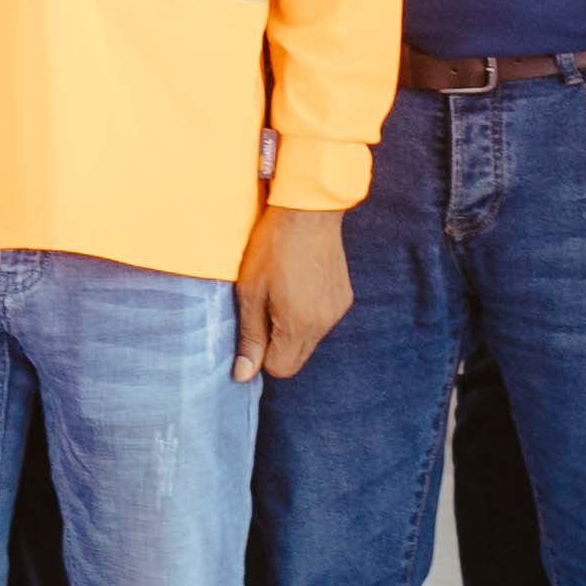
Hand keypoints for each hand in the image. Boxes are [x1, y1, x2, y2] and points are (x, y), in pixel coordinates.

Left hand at [234, 205, 356, 382]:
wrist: (309, 209)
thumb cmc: (273, 246)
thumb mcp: (251, 290)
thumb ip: (250, 336)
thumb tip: (242, 375)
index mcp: (299, 326)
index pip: (280, 369)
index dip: (261, 354)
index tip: (253, 325)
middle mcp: (324, 325)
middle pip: (296, 358)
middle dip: (276, 344)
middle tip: (264, 307)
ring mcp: (337, 311)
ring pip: (309, 340)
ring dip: (292, 327)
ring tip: (282, 290)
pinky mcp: (344, 297)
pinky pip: (322, 321)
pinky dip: (308, 312)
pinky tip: (299, 283)